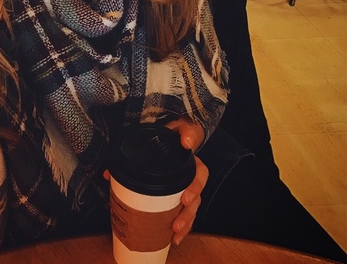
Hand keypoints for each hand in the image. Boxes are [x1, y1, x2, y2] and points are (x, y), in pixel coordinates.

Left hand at [164, 119, 207, 244]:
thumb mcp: (181, 127)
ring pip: (189, 210)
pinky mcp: (174, 195)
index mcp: (194, 162)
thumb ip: (185, 131)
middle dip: (187, 214)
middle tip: (177, 224)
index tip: (186, 198)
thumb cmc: (175, 133)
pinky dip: (178, 226)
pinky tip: (171, 238)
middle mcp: (191, 178)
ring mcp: (184, 188)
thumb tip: (186, 141)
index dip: (195, 188)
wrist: (165, 137)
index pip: (200, 176)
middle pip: (195, 199)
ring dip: (184, 224)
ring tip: (175, 235)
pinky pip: (179, 212)